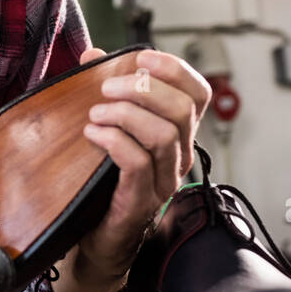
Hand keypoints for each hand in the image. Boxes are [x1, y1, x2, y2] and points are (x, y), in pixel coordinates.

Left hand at [66, 47, 212, 291]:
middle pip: (181, 110)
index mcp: (177, 135)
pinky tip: (92, 134)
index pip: (197, 94)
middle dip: (143, 89)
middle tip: (107, 88)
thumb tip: (92, 54)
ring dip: (125, 114)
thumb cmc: (103, 180)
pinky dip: (114, 140)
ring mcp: (164, 181)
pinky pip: (138, 162)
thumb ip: (105, 90)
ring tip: (96, 114)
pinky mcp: (142, 200)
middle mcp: (179, 158)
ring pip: (163, 134)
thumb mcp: (106, 126)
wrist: (93, 237)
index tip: (143, 58)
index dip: (176, 70)